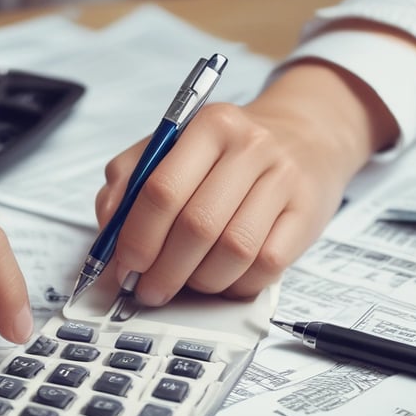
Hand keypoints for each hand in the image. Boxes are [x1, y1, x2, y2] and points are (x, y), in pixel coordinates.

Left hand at [95, 61, 398, 305]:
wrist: (304, 138)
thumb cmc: (226, 152)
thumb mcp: (173, 147)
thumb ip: (130, 179)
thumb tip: (108, 228)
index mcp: (208, 126)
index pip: (162, 190)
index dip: (137, 238)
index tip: (124, 266)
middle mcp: (250, 147)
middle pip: (197, 226)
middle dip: (163, 270)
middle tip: (147, 289)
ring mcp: (284, 181)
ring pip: (233, 251)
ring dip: (199, 281)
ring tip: (185, 283)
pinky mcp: (307, 215)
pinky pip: (267, 266)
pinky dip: (236, 284)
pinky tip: (221, 279)